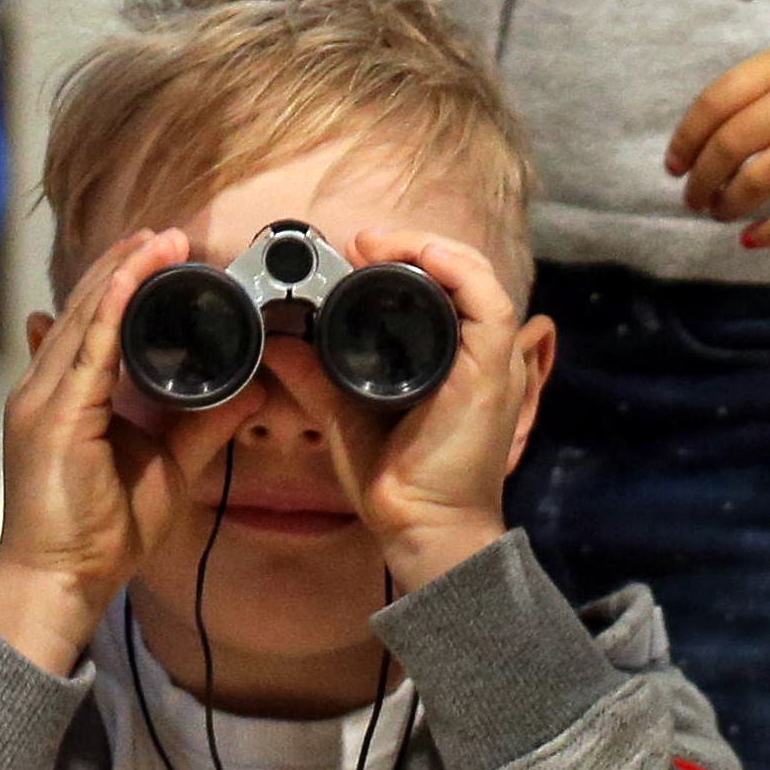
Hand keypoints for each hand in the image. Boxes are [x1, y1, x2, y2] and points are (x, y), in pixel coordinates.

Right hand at [0, 230, 258, 675]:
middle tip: (168, 234)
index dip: (124, 280)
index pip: (92, 321)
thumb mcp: (165, 466)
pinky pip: (87, 345)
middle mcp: (45, 387)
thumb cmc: (99, 533)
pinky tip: (135, 275)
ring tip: (160, 240)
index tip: (162, 252)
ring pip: (86, 315)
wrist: (59, 582)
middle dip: (126, 265)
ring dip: (124, 272)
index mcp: (64, 395)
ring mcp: (42, 398)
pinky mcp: (53, 414)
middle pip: (86, 307)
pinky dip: (112, 305)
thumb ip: (201, 424)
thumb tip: (249, 386)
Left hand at [274, 231, 549, 591]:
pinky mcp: (493, 371)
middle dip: (413, 243)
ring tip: (380, 246)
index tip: (356, 249)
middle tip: (363, 242)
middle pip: (460, 270)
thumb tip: (275, 343)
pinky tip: (422, 258)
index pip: (442, 283)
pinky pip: (490, 304)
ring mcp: (491, 360)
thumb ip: (313, 375)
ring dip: (430, 249)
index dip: (406, 253)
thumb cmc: (396, 479)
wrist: (422, 527)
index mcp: (451, 356)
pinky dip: (458, 271)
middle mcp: (476, 351)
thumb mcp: (344, 412)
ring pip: (476, 275)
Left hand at [671, 38, 769, 249]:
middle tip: (693, 198)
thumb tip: (698, 144)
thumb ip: (756, 90)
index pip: (715, 101)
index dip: (686, 138)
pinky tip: (751, 240)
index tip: (673, 165)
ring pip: (762, 177)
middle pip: (732, 142)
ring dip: (730, 202)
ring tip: (720, 213)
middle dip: (702, 177)